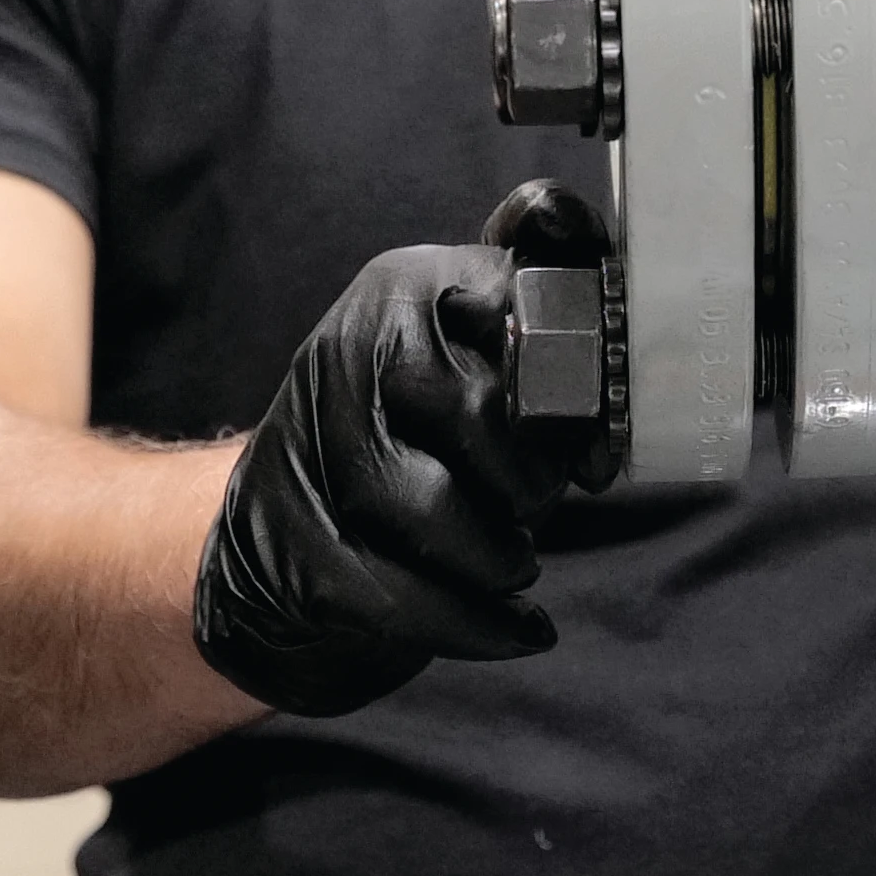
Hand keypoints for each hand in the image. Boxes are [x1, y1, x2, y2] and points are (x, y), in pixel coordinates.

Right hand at [192, 181, 621, 717]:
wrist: (276, 539)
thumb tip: (586, 247)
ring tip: (514, 561)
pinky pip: (412, 598)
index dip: (583, 385)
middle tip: (538, 505)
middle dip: (536, 481)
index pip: (523, 308)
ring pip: (440, 512)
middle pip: (484, 415)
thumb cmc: (411, 444)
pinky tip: (523, 629)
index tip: (599, 447)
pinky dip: (485, 624)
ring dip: (502, 556)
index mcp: (403, 291)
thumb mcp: (474, 359)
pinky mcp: (301, 552)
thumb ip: (546, 304)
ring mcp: (314, 455)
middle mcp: (348, 356)